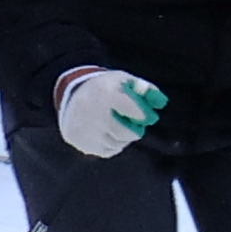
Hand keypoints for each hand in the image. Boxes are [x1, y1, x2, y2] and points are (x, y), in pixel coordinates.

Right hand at [53, 67, 170, 157]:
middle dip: (134, 130)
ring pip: (118, 144)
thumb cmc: (104, 88)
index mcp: (108, 95)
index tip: (146, 116)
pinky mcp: (81, 143)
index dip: (143, 116)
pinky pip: (107, 151)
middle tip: (131, 123)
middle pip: (128, 133)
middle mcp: (95, 115)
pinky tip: (105, 131)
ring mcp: (87, 131)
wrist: (69, 95)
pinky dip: (111, 144)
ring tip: (114, 124)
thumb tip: (161, 102)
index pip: (136, 113)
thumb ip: (145, 89)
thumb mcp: (123, 80)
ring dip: (122, 137)